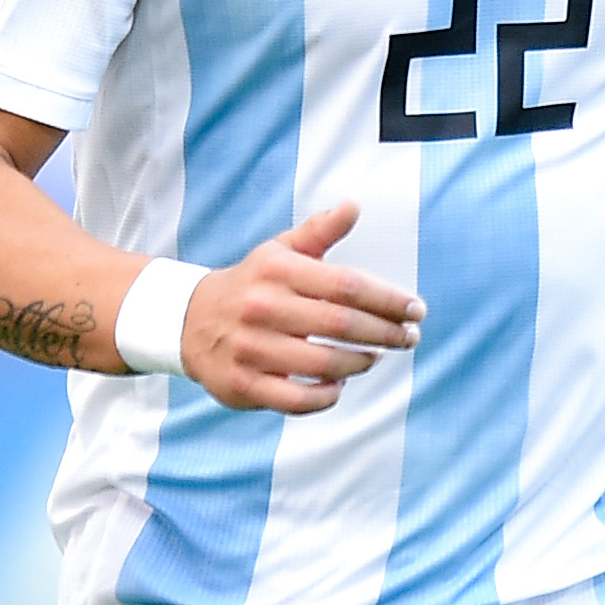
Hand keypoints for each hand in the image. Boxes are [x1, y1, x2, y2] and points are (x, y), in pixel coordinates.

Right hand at [180, 202, 423, 412]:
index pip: (347, 285)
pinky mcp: (243, 384)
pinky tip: (339, 384)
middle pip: (341, 323)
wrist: (188, 320)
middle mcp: (264, 308)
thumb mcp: (279, 251)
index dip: (388, 299)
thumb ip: (319, 231)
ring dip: (360, 363)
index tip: (416, 309)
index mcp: (278, 271)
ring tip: (374, 357)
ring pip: (324, 363)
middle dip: (386, 333)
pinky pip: (297, 399)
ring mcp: (252, 349)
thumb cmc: (251, 283)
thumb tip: (354, 205)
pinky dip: (326, 395)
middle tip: (410, 338)